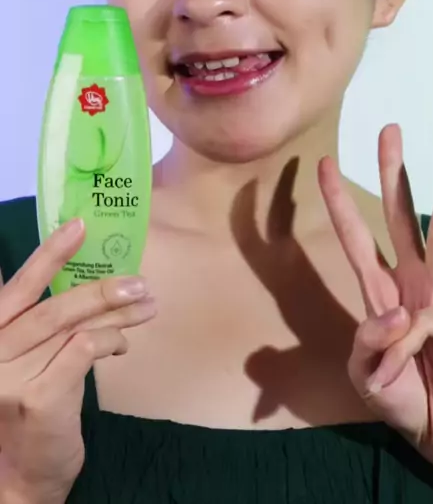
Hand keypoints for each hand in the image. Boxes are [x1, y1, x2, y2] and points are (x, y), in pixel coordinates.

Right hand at [0, 219, 155, 503]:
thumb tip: (88, 291)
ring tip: (146, 306)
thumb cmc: (25, 414)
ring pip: (75, 326)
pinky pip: (85, 350)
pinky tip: (123, 347)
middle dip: (101, 290)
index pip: (18, 287)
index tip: (79, 225)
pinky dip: (110, 342)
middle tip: (139, 281)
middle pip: (55, 307)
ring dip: (117, 314)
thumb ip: (43, 329)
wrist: (16, 480)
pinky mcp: (40, 396)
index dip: (50, 254)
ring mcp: (13, 375)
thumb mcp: (25, 364)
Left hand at [318, 124, 432, 493]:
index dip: (340, 202)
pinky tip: (411, 363)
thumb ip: (367, 345)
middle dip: (392, 172)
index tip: (324, 164)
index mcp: (383, 294)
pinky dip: (404, 345)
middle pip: (399, 215)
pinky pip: (421, 319)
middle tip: (388, 128)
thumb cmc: (408, 400)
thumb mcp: (367, 375)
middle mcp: (412, 284)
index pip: (357, 238)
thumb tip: (395, 313)